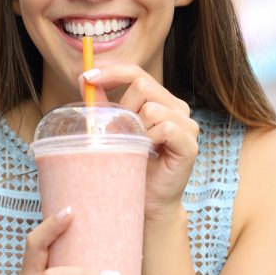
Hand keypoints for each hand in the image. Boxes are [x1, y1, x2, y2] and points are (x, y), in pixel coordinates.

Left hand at [81, 64, 198, 221]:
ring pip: (152, 108)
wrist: (147, 202)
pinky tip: (147, 152)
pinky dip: (150, 139)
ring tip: (135, 146)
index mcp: (161, 100)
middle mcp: (178, 108)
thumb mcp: (114, 130)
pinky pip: (165, 128)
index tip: (88, 77)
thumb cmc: (132, 165)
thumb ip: (104, 105)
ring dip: (135, 127)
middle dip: (123, 107)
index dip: (112, 72)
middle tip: (118, 132)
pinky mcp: (190, 145)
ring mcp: (188, 126)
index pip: (137, 73)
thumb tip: (85, 79)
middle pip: (143, 85)